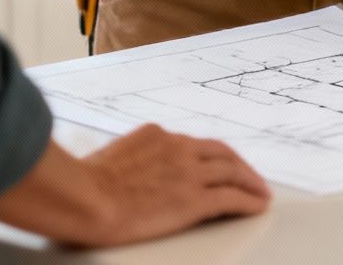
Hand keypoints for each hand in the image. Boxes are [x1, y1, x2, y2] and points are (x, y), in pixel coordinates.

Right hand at [0, 128, 268, 247]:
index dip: (211, 156)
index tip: (219, 164)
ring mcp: (187, 172)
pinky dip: (248, 201)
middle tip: (250, 178)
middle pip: (220, 153)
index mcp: (154, 136)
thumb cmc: (82, 186)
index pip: (193, 144)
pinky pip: (231, 198)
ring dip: (250, 182)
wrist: (84, 198)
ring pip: (232, 171)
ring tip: (260, 193)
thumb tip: (124, 172)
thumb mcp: (107, 159)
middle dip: (239, 165)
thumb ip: (127, 160)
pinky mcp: (193, 199)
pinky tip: (257, 206)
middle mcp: (176, 148)